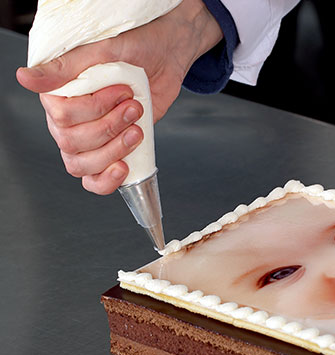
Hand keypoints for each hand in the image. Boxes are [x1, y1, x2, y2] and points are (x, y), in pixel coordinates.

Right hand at [15, 0, 221, 193]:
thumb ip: (65, 68)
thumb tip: (25, 78)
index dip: (97, 109)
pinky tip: (123, 167)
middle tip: (134, 107)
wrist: (164, 58)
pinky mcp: (110, 151)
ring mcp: (89, 138)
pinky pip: (94, 180)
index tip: (122, 91)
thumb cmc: (135, 49)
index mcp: (60, 95)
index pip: (63, 117)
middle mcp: (68, 119)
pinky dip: (107, 181)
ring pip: (82, 164)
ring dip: (114, 150)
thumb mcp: (103, 50)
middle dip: (111, 128)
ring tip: (136, 130)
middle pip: (72, 143)